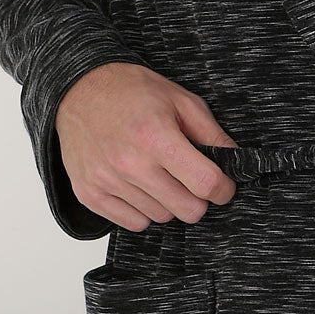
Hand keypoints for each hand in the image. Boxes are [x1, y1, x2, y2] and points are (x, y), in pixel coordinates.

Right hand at [56, 63, 240, 230]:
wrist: (79, 90)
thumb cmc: (130, 91)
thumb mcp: (180, 100)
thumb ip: (212, 134)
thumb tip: (236, 161)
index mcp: (156, 136)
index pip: (205, 183)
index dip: (223, 189)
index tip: (222, 186)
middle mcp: (130, 163)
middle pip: (187, 210)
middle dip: (197, 198)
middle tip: (189, 180)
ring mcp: (107, 181)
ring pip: (161, 217)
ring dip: (167, 202)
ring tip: (157, 174)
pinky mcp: (90, 194)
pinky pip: (133, 223)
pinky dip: (142, 210)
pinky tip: (138, 185)